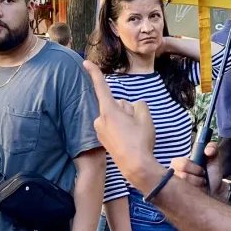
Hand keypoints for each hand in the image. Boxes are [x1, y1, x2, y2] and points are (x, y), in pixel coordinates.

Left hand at [84, 61, 156, 182]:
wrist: (136, 167)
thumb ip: (137, 105)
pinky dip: (121, 129)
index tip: (85, 63)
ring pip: (115, 116)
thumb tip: (130, 107)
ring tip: (133, 135)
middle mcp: (100, 119)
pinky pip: (113, 126)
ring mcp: (100, 130)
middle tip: (136, 125)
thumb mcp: (145, 116)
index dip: (94, 73)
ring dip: (124, 120)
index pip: (101, 87)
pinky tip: (128, 140)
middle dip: (126, 109)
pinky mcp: (103, 139)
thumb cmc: (140, 141)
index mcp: (108, 111)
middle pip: (116, 104)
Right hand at [171, 142, 222, 196]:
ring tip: (202, 184)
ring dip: (197, 184)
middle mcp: (173, 174)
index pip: (179, 163)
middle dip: (196, 177)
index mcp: (179, 163)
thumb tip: (207, 150)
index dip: (193, 167)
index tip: (203, 171)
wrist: (217, 190)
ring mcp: (175, 186)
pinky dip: (195, 192)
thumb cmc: (212, 173)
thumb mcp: (214, 157)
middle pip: (181, 175)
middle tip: (203, 178)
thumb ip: (212, 147)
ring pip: (184, 185)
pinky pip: (185, 194)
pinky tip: (198, 191)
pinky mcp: (177, 197)